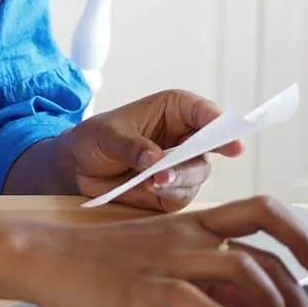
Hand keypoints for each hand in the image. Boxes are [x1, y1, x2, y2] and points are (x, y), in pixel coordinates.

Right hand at [11, 197, 307, 306]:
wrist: (48, 256)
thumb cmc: (103, 261)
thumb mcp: (164, 259)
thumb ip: (207, 272)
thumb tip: (252, 302)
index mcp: (195, 223)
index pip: (263, 212)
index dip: (299, 235)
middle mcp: (188, 234)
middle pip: (264, 244)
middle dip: (299, 286)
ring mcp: (168, 258)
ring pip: (240, 267)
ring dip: (272, 304)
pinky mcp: (144, 284)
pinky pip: (192, 297)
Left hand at [58, 90, 244, 212]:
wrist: (77, 169)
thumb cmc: (95, 139)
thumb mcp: (108, 135)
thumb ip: (132, 145)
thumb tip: (154, 159)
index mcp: (176, 110)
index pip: (205, 113)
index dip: (219, 124)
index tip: (230, 138)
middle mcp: (185, 137)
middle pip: (209, 147)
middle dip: (198, 157)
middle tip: (185, 164)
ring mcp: (182, 166)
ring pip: (197, 174)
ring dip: (179, 178)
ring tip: (155, 179)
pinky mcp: (172, 192)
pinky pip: (181, 196)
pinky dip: (169, 193)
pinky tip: (151, 189)